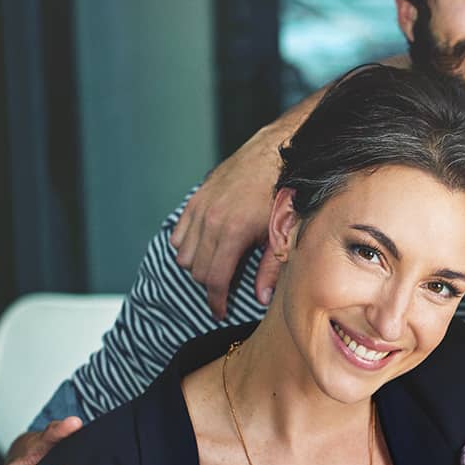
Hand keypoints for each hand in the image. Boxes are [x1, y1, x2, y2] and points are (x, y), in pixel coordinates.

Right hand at [170, 123, 286, 317]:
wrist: (277, 152)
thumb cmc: (284, 191)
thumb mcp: (283, 233)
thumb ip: (270, 268)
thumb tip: (260, 297)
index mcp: (233, 232)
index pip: (214, 279)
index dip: (216, 301)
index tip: (219, 312)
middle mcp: (211, 220)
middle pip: (197, 268)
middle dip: (208, 286)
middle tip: (222, 293)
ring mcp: (201, 208)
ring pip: (184, 252)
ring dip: (196, 266)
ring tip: (215, 271)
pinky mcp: (198, 198)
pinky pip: (180, 231)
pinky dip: (186, 245)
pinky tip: (202, 249)